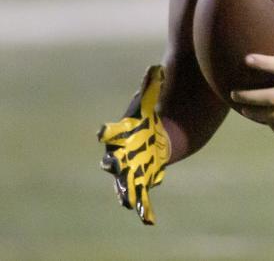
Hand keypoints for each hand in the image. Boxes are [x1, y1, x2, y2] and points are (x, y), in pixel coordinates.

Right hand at [97, 65, 170, 224]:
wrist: (157, 135)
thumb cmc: (148, 119)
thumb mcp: (149, 102)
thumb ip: (151, 86)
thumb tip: (156, 67)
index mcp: (119, 135)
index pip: (110, 134)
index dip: (106, 133)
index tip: (103, 132)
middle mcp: (119, 156)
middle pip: (114, 162)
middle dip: (114, 164)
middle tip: (114, 166)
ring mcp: (129, 170)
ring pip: (124, 183)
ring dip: (125, 192)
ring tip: (127, 201)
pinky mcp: (141, 181)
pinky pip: (140, 196)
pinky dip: (143, 207)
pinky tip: (148, 219)